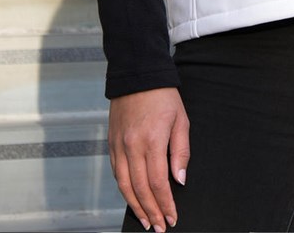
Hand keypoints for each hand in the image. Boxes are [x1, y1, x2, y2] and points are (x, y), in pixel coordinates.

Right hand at [108, 87, 189, 231]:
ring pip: (125, 185)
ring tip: (145, 221)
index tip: (172, 218)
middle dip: (151, 212)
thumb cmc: (163, 96)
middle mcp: (132, 146)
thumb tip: (179, 180)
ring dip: (135, 206)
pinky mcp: (112, 143)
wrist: (137, 75)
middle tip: (159, 227)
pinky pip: (117, 173)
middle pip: (140, 189)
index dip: (165, 204)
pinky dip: (124, 190)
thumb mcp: (181, 120)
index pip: (158, 183)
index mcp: (152, 141)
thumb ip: (180, 152)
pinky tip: (132, 198)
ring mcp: (119, 146)